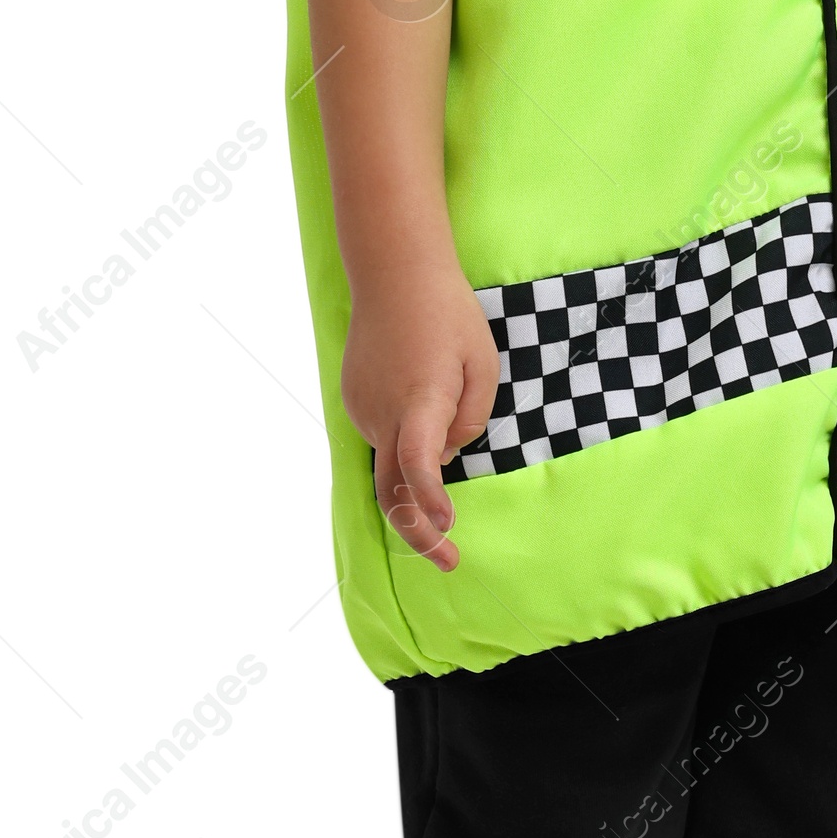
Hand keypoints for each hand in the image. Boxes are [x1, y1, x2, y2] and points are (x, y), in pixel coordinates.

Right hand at [339, 257, 500, 569]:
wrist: (395, 274)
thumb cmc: (449, 316)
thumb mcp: (482, 366)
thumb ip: (470, 420)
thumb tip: (447, 457)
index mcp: (420, 402)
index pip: (417, 465)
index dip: (429, 503)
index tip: (446, 527)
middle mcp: (383, 413)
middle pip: (392, 490)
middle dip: (419, 533)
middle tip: (452, 563)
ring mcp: (363, 408)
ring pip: (391, 460)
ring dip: (419, 467)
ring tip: (445, 390)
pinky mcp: (354, 401)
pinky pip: (384, 435)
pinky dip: (405, 437)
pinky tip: (422, 390)